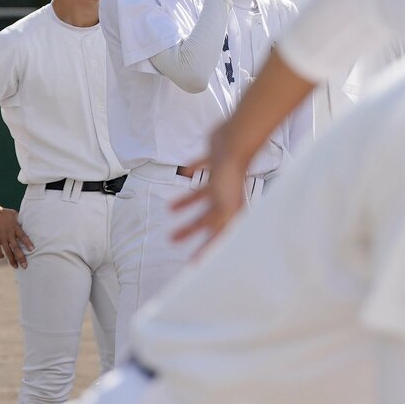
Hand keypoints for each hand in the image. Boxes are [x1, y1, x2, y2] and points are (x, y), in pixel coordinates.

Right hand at [0, 207, 32, 268]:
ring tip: (16, 267)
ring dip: (12, 260)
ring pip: (8, 251)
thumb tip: (27, 221)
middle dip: (21, 258)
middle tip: (25, 266)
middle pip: (16, 248)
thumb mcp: (14, 215)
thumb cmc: (2, 212)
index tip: (32, 250)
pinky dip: (0, 254)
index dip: (28, 243)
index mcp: (15, 228)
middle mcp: (9, 234)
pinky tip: (3, 258)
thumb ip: (20, 220)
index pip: (23, 237)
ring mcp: (1, 238)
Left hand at [170, 126, 249, 248]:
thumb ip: (222, 228)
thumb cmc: (231, 173)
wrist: (234, 142)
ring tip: (170, 208)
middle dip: (190, 228)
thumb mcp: (226, 207)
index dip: (207, 248)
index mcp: (229, 208)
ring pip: (202, 195)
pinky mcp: (215, 159)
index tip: (194, 261)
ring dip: (186, 203)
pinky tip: (185, 172)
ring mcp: (220, 178)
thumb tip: (218, 251)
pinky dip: (193, 170)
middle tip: (173, 239)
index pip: (216, 233)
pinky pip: (201, 167)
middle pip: (206, 217)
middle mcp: (226, 195)